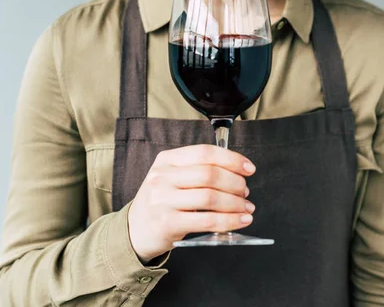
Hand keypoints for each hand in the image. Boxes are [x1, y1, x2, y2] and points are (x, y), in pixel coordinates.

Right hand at [127, 145, 256, 262]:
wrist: (135, 229)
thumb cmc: (161, 201)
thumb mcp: (171, 177)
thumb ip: (197, 169)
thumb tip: (237, 171)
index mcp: (166, 160)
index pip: (204, 152)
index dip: (231, 159)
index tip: (248, 168)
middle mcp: (162, 177)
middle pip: (209, 174)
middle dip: (235, 183)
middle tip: (246, 192)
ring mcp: (163, 201)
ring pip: (210, 197)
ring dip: (235, 203)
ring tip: (246, 207)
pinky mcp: (168, 223)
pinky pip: (207, 220)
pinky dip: (229, 221)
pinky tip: (240, 220)